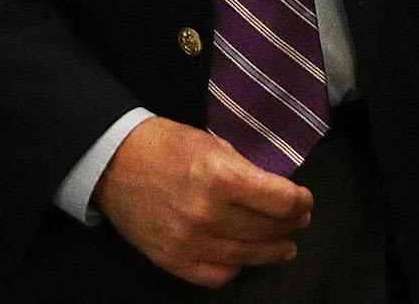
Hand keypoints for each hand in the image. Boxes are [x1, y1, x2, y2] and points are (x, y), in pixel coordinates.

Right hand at [95, 116, 312, 288]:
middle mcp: (208, 213)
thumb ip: (244, 170)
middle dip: (290, 225)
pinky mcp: (173, 261)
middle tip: (298, 221)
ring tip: (284, 246)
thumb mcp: (211, 143)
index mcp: (220, 176)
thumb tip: (275, 193)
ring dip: (272, 251)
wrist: (113, 163)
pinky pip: (218, 275)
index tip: (305, 201)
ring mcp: (190, 242)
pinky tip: (244, 258)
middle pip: (267, 229)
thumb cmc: (165, 145)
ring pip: (248, 256)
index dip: (301, 202)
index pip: (280, 200)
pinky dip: (236, 268)